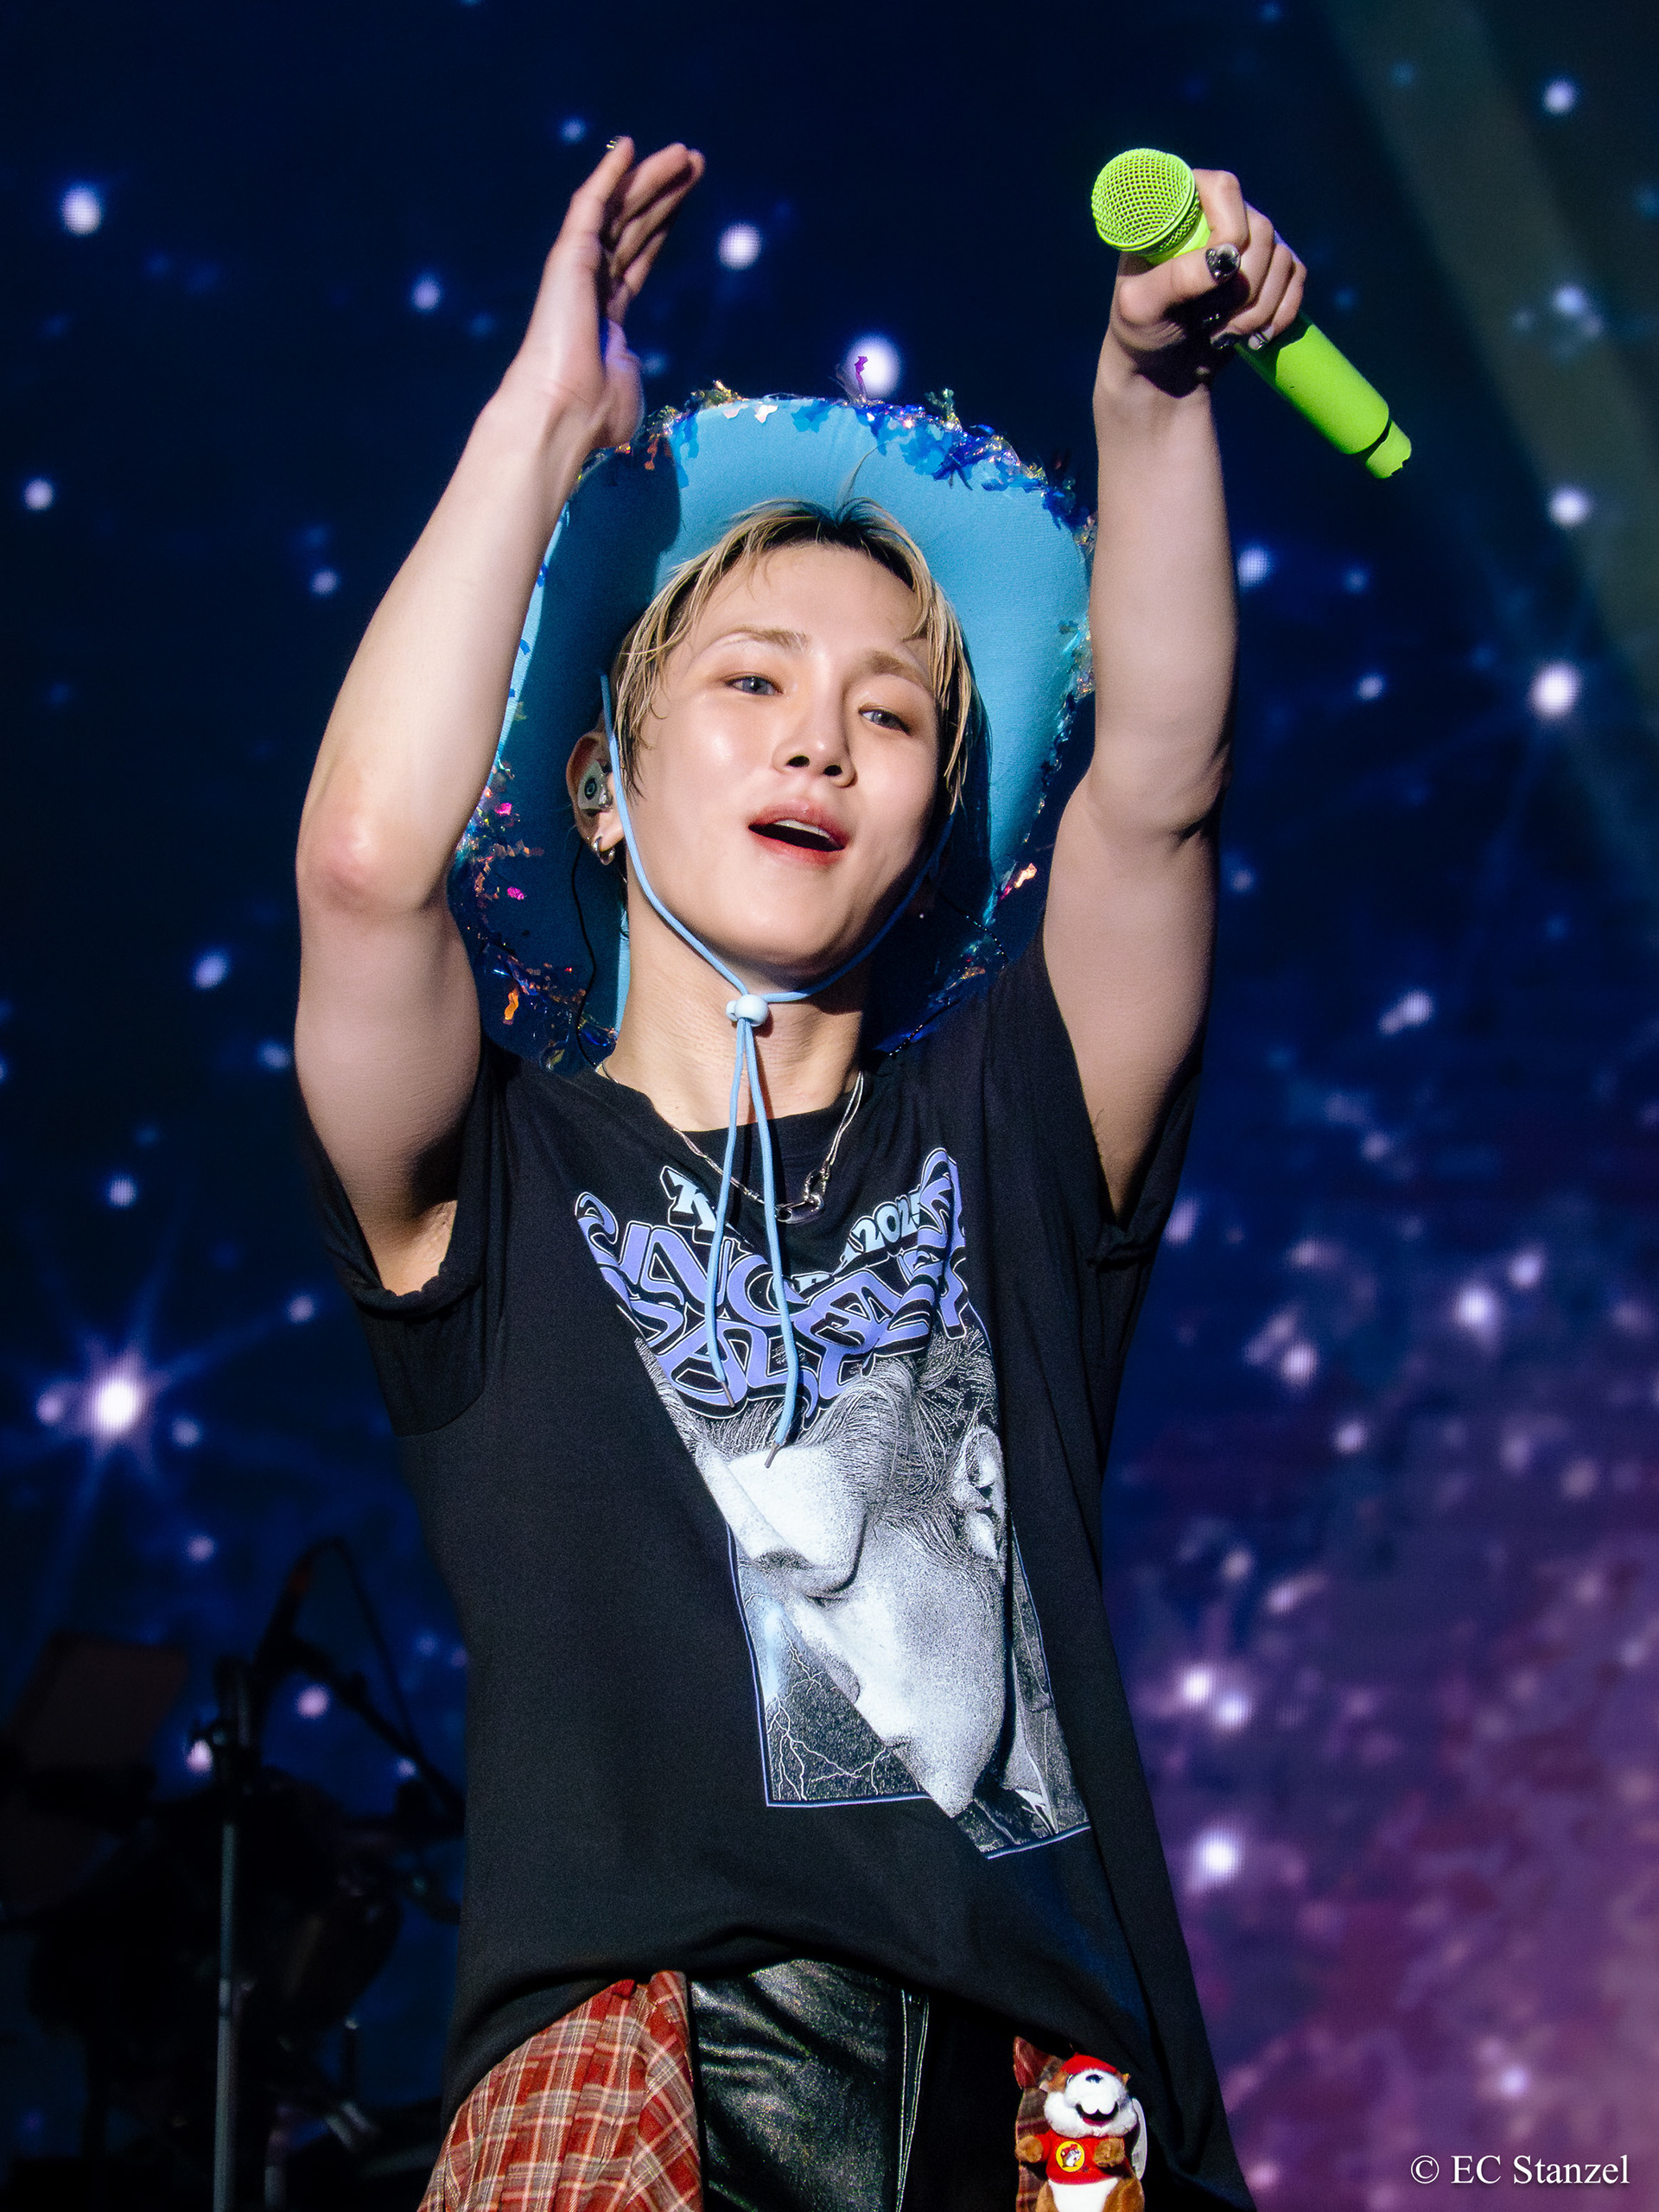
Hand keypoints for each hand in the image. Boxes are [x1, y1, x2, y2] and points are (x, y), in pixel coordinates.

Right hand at [500, 136, 704, 454]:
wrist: (564, 412)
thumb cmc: (596, 412)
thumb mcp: (628, 383)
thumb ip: (630, 365)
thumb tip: (628, 362)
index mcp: (607, 315)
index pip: (639, 256)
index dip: (662, 223)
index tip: (685, 196)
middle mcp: (592, 285)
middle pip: (634, 225)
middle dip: (664, 193)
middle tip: (695, 162)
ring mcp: (579, 268)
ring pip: (620, 210)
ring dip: (650, 177)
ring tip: (686, 154)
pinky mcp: (569, 257)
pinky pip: (592, 205)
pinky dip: (609, 175)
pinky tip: (629, 146)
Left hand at [1098, 168, 1305, 399]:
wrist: (1162, 370)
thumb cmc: (1142, 331)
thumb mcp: (1141, 307)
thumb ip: (1176, 278)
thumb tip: (1225, 259)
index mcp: (1181, 209)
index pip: (1222, 188)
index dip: (1228, 230)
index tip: (1214, 277)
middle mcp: (1219, 216)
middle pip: (1260, 229)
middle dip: (1243, 285)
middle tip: (1212, 320)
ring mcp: (1248, 242)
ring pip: (1282, 257)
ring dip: (1258, 308)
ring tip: (1225, 333)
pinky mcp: (1270, 272)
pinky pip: (1297, 277)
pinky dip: (1281, 313)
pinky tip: (1254, 337)